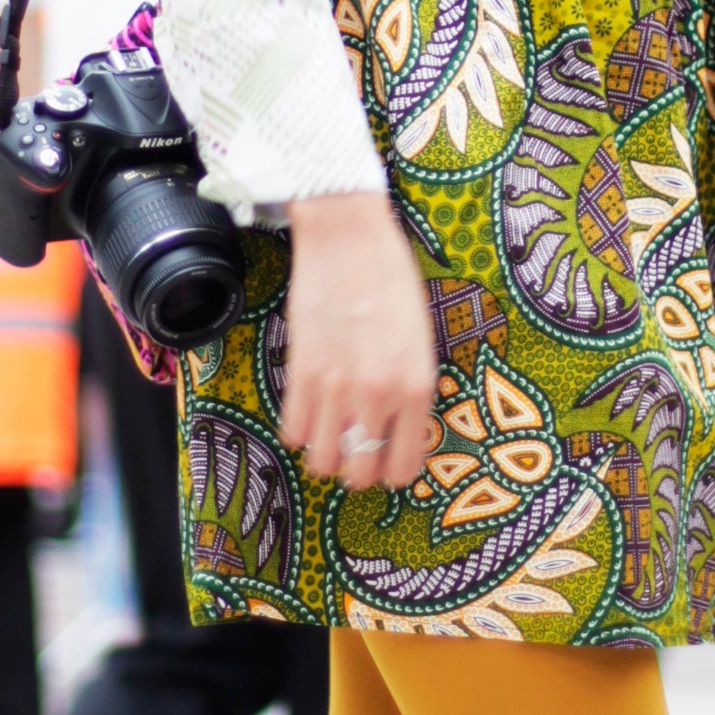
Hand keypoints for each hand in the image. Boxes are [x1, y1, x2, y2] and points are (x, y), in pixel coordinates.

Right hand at [284, 192, 438, 490]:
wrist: (348, 239)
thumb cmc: (392, 280)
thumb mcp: (421, 339)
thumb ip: (411, 388)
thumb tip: (399, 429)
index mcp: (417, 387)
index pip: (404, 467)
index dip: (392, 471)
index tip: (385, 459)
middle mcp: (379, 395)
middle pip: (360, 475)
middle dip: (357, 469)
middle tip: (355, 448)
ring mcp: (337, 386)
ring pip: (322, 461)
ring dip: (325, 452)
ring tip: (330, 431)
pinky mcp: (301, 372)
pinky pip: (292, 431)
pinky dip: (299, 429)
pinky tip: (308, 410)